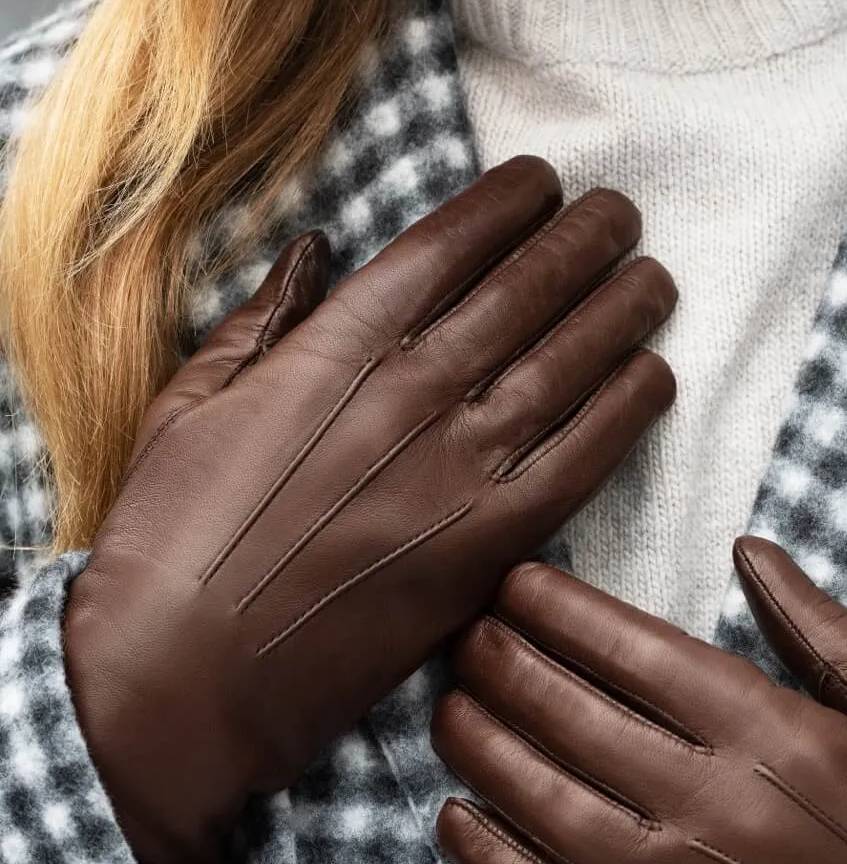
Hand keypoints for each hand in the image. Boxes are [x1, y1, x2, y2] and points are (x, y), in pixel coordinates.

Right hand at [63, 155, 676, 863]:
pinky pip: (582, 461)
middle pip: (526, 291)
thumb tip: (315, 248)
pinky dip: (627, 411)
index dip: (510, 204)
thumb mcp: (191, 406)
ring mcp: (459, 471)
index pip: (449, 245)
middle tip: (622, 216)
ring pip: (569, 364)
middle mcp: (413, 393)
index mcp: (337, 347)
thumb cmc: (172, 541)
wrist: (189, 679)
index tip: (546, 183)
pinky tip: (657, 378)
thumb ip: (265, 321)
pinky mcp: (490, 546)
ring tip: (655, 282)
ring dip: (623, 312)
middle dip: (584, 241)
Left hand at [432, 537, 846, 863]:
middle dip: (502, 662)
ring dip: (482, 748)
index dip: (559, 610)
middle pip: (572, 715)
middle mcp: (715, 801)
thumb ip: (819, 625)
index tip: (513, 583)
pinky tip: (453, 822)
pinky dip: (495, 863)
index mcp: (774, 728)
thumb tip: (748, 548)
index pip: (633, 649)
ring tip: (445, 707)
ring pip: (546, 803)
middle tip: (461, 632)